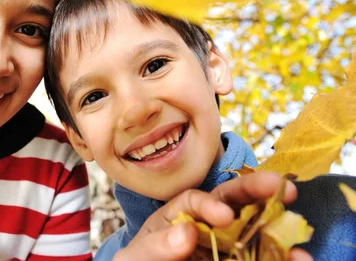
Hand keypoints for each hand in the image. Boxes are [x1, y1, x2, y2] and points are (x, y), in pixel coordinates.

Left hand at [113, 172, 312, 260]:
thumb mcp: (139, 255)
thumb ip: (158, 244)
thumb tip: (188, 233)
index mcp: (179, 214)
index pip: (194, 201)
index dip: (209, 204)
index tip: (223, 216)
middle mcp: (208, 225)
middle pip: (233, 202)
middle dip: (255, 190)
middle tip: (280, 185)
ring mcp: (227, 247)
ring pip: (254, 230)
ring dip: (277, 230)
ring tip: (299, 242)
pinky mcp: (239, 260)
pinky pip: (261, 257)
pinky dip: (280, 258)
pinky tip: (298, 259)